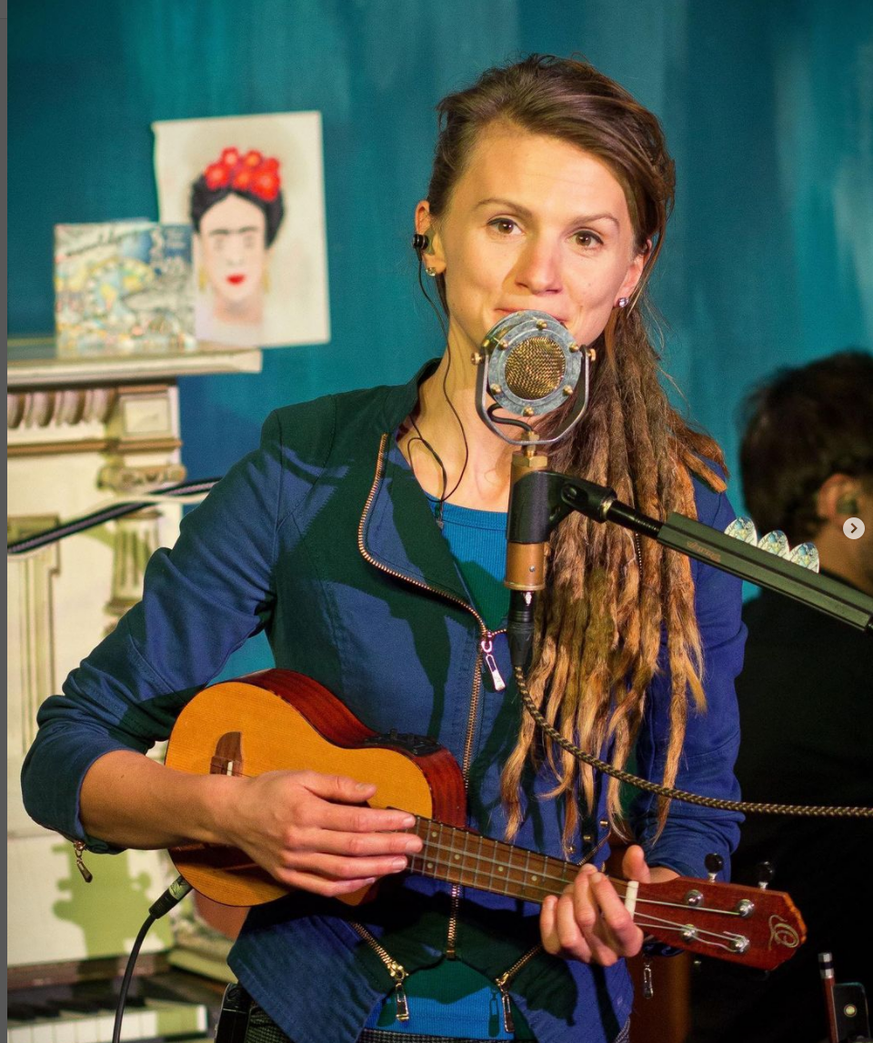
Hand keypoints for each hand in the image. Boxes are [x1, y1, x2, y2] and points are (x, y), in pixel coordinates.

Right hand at [220, 770, 422, 896]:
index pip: (355, 820)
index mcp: (306, 811)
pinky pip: (323, 887)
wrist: (232, 815)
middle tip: (416, 846)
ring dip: (376, 868)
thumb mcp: (302, 777)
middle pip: (353, 847)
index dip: (385, 822)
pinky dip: (349, 885)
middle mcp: (301, 840)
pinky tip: (369, 877)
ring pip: (342, 870)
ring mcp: (294, 863)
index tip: (409, 821)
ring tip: (401, 864)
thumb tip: (371, 790)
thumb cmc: (270, 790)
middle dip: (389, 847)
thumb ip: (337, 785)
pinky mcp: (288, 878)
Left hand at [539, 844, 676, 965]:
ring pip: (568, 935)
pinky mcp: (563, 955)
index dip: (604, 892)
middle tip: (584, 874)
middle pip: (587, 919)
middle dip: (581, 888)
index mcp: (630, 941)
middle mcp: (608, 956)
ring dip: (566, 904)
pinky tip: (553, 900)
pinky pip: (550, 941)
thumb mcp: (635, 888)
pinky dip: (548, 916)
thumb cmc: (625, 903)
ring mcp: (584, 958)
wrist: (610, 924)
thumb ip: (636, 871)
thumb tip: (635, 851)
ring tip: (571, 890)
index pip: (617, 920)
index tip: (597, 875)